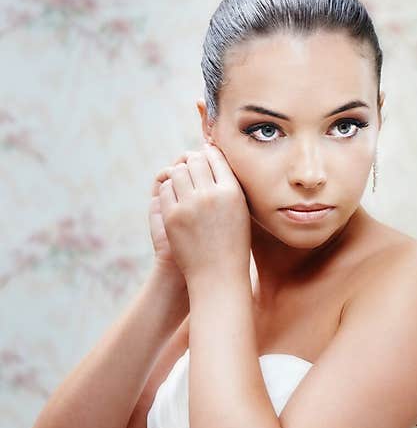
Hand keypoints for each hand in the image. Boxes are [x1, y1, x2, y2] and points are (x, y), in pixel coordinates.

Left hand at [157, 144, 250, 285]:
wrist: (218, 274)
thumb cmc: (233, 242)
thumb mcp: (240, 211)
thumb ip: (229, 186)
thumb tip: (212, 156)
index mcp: (232, 192)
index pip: (216, 158)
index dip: (209, 153)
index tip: (206, 154)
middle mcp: (211, 195)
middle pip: (195, 161)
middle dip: (193, 161)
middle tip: (193, 167)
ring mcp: (190, 205)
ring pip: (178, 171)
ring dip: (180, 173)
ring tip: (185, 181)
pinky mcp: (172, 216)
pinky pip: (166, 189)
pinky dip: (170, 189)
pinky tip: (177, 196)